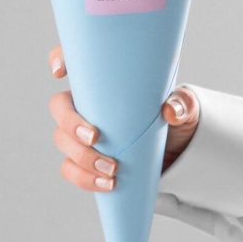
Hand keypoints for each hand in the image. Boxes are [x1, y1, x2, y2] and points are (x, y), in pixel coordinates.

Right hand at [48, 45, 199, 191]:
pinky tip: (107, 184)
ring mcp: (82, 132)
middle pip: (58, 106)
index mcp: (106, 81)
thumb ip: (182, 103)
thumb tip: (171, 111)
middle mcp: (87, 103)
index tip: (60, 72)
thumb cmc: (172, 117)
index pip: (74, 59)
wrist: (175, 153)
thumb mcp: (184, 106)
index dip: (59, 58)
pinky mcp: (86, 159)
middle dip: (69, 122)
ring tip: (112, 168)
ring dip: (81, 157)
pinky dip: (85, 178)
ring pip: (62, 140)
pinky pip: (71, 169)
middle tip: (94, 137)